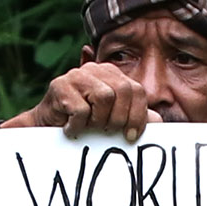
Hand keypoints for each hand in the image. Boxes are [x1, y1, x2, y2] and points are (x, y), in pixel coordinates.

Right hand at [0, 57, 154, 138]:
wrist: (47, 127)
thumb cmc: (84, 123)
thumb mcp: (113, 119)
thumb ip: (135, 117)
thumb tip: (159, 123)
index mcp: (112, 74)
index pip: (137, 90)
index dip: (138, 116)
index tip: (131, 136)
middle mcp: (96, 69)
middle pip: (123, 91)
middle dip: (119, 118)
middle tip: (108, 132)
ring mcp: (77, 75)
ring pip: (104, 97)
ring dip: (98, 121)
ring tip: (88, 127)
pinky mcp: (59, 86)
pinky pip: (81, 109)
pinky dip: (78, 126)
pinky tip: (71, 129)